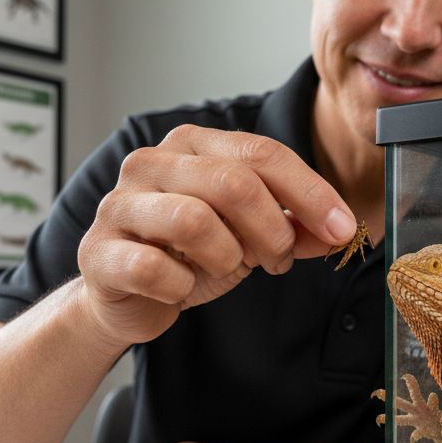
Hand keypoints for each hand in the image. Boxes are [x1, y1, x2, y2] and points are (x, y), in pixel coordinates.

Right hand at [77, 124, 358, 347]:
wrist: (124, 297)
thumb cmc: (187, 255)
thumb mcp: (249, 237)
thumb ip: (293, 228)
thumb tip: (340, 231)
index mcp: (192, 145)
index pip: (262, 153)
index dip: (310, 193)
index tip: (343, 229)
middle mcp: (152, 162)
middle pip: (233, 183)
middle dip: (271, 230)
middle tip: (279, 260)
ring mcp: (119, 204)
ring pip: (195, 221)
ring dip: (227, 257)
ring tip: (226, 268)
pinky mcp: (98, 250)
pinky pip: (154, 268)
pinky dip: (181, 286)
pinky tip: (181, 288)